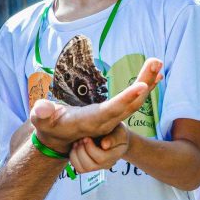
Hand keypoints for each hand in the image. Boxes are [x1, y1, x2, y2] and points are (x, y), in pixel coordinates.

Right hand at [30, 58, 160, 152]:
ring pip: (134, 101)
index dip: (126, 99)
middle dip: (144, 83)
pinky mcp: (115, 112)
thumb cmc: (48, 125)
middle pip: (129, 104)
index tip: (142, 87)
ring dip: (147, 82)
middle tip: (156, 63)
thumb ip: (41, 114)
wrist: (58, 137)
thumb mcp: (40, 120)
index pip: (111, 110)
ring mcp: (112, 118)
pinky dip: (145, 87)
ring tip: (158, 63)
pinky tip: (156, 75)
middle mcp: (105, 121)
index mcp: (90, 121)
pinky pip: (133, 100)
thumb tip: (43, 109)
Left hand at [68, 122, 129, 173]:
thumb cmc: (116, 131)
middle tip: (81, 139)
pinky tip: (75, 147)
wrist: (113, 135)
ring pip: (83, 169)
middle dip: (82, 151)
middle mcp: (107, 164)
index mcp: (116, 155)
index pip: (102, 158)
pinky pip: (79, 168)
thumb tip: (105, 145)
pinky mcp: (89, 166)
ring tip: (77, 142)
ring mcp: (98, 166)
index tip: (86, 137)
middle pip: (90, 166)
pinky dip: (74, 158)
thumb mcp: (119, 131)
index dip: (91, 148)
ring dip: (76, 155)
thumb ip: (114, 138)